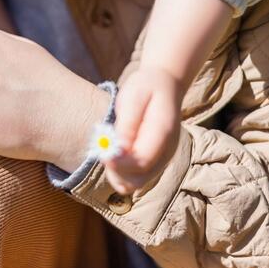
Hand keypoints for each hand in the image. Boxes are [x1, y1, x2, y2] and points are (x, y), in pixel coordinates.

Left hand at [104, 67, 183, 193]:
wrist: (166, 84)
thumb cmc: (146, 87)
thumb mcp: (134, 96)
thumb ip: (127, 123)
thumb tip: (118, 149)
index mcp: (163, 133)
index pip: (142, 162)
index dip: (119, 164)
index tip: (102, 154)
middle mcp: (167, 151)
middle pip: (138, 180)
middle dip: (115, 172)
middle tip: (102, 151)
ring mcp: (162, 159)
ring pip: (135, 183)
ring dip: (116, 173)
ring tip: (107, 149)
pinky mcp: (155, 162)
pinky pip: (136, 177)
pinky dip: (121, 171)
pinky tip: (114, 152)